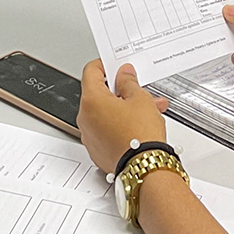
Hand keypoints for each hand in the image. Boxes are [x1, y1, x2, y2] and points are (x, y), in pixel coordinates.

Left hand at [79, 59, 168, 173]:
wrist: (144, 168)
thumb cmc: (140, 136)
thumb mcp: (140, 98)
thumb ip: (129, 82)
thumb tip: (124, 74)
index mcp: (91, 100)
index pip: (91, 71)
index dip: (105, 65)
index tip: (116, 66)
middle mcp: (85, 118)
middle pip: (99, 94)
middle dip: (120, 90)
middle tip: (136, 88)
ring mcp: (90, 135)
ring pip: (105, 113)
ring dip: (123, 108)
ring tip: (148, 108)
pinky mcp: (97, 150)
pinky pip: (106, 130)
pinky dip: (119, 124)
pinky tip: (139, 124)